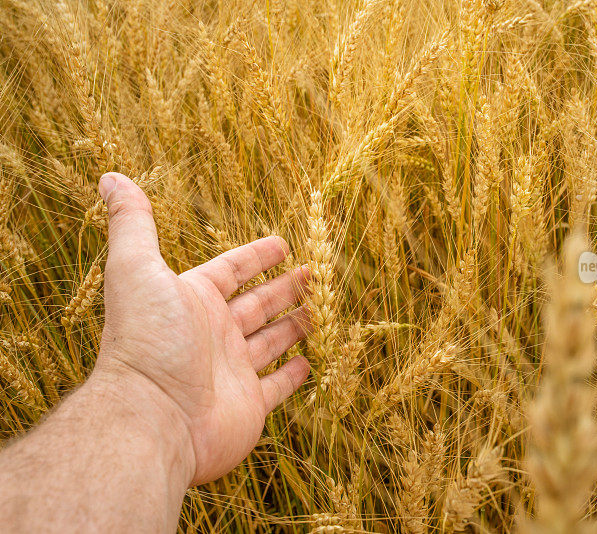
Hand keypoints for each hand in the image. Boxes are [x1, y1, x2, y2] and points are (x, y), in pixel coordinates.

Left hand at [92, 172, 310, 485]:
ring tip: (321, 309)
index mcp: (193, 300)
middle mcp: (213, 334)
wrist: (154, 417)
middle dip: (284, 288)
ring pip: (271, 341)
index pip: (231, 271)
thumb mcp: (136, 268)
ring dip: (295, 324)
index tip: (283, 243)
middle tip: (313, 273)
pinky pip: (278, 386)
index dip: (256, 256)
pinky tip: (309, 361)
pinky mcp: (250, 405)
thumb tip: (110, 176)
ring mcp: (233, 371)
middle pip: (257, 304)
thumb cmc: (148, 340)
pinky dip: (293, 375)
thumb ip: (132, 224)